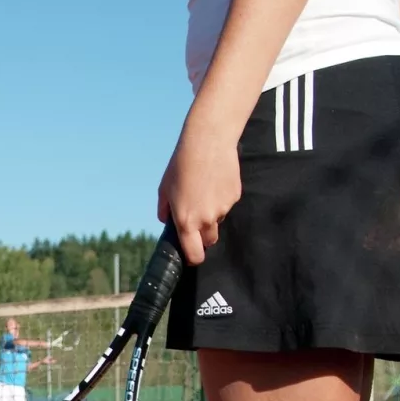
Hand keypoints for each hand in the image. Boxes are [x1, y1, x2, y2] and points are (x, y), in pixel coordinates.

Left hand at [157, 119, 241, 265]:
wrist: (208, 142)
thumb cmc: (181, 165)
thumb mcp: (164, 190)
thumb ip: (165, 211)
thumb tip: (168, 221)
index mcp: (186, 221)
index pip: (195, 253)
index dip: (193, 258)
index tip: (192, 256)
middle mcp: (206, 219)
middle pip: (209, 241)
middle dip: (202, 236)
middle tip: (195, 219)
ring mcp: (223, 208)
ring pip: (218, 221)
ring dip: (211, 215)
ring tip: (203, 192)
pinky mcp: (235, 196)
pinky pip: (227, 205)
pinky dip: (221, 200)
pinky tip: (214, 182)